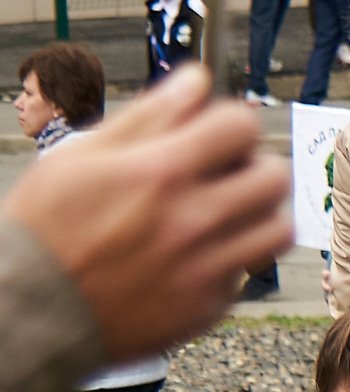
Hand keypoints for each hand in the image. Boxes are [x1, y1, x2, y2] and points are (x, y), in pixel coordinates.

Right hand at [2, 67, 289, 361]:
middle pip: (275, 176)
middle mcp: (193, 220)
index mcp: (160, 173)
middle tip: (226, 172)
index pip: (241, 125)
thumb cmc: (46, 227)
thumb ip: (148, 116)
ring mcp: (207, 268)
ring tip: (225, 212)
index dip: (230, 122)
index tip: (215, 132)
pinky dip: (230, 259)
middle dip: (254, 165)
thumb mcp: (81, 157)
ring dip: (258, 213)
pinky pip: (246, 272)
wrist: (30, 311)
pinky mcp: (209, 306)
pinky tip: (194, 255)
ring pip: (278, 228)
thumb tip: (196, 80)